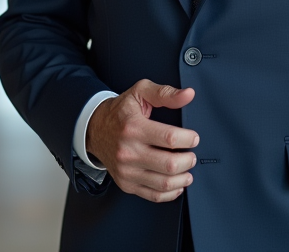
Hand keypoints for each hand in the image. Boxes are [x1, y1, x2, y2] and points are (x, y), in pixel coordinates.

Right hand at [86, 79, 198, 202]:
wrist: (95, 130)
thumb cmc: (120, 111)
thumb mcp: (140, 92)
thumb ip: (165, 93)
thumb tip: (188, 94)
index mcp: (133, 128)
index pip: (169, 138)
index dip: (188, 139)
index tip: (193, 138)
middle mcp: (128, 151)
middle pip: (169, 164)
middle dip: (188, 160)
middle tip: (191, 155)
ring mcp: (126, 171)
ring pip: (164, 183)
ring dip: (183, 178)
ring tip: (187, 170)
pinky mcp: (126, 184)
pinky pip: (154, 195)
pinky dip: (171, 193)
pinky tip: (177, 184)